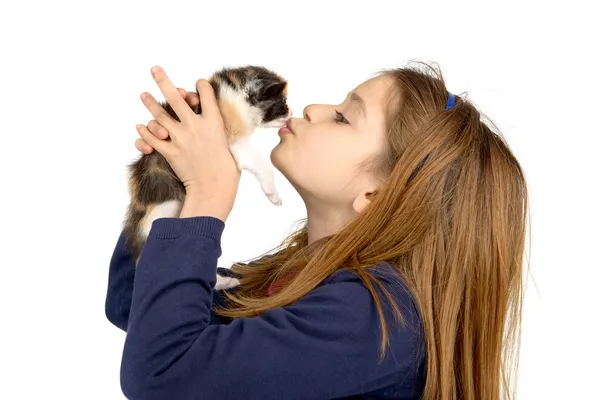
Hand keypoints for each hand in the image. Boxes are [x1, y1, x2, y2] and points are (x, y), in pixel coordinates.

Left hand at [136, 66, 240, 217]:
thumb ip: (217, 129)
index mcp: (213, 121)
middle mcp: (195, 125)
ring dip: (149, 103)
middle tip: (154, 69)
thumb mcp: (228, 142)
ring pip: (160, 115)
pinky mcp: (170, 151)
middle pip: (176, 98)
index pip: (205, 93)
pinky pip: (151, 138)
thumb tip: (212, 122)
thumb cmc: (227, 169)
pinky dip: (144, 132)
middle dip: (163, 81)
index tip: (198, 84)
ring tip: (143, 95)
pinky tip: (141, 127)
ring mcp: (180, 138)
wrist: (215, 187)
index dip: (201, 86)